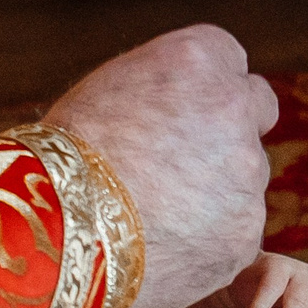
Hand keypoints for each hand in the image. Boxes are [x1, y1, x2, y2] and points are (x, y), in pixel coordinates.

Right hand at [43, 26, 277, 307]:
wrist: (55, 229)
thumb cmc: (65, 155)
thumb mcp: (112, 89)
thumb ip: (168, 87)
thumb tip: (192, 105)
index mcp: (202, 60)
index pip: (232, 63)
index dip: (206, 91)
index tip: (185, 113)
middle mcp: (236, 108)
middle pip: (252, 116)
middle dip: (226, 136)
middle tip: (178, 165)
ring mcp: (247, 176)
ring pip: (244, 180)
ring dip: (215, 192)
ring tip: (153, 216)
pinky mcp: (244, 236)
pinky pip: (235, 234)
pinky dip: (208, 242)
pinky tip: (162, 248)